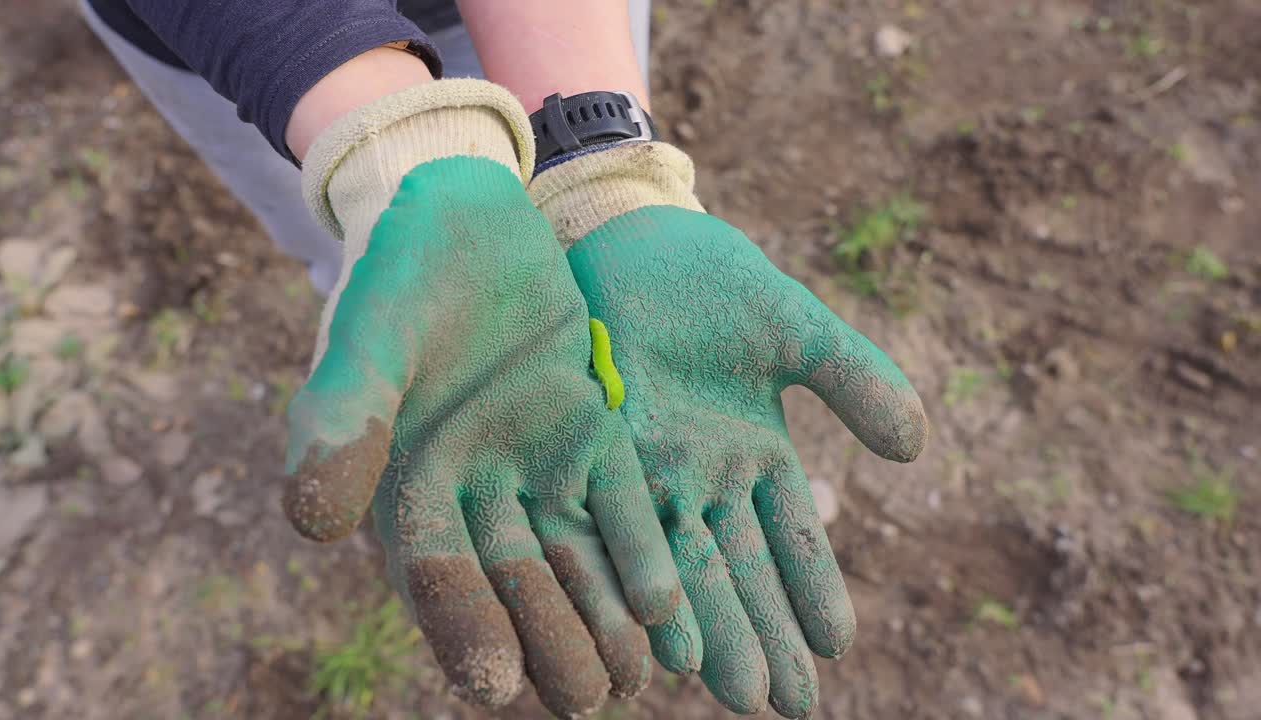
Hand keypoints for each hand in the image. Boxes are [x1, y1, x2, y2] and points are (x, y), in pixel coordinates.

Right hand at [282, 84, 683, 717]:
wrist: (463, 209)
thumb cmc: (399, 272)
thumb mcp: (370, 338)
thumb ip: (345, 419)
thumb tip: (308, 521)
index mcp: (408, 485)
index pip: (437, 575)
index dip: (465, 627)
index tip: (496, 682)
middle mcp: (474, 493)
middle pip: (515, 585)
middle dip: (550, 642)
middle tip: (586, 700)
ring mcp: (536, 468)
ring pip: (573, 559)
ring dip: (601, 617)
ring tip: (636, 677)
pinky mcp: (591, 437)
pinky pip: (621, 505)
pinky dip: (641, 553)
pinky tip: (669, 603)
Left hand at [532, 143, 928, 717]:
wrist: (629, 242)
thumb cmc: (715, 281)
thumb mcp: (794, 327)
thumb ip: (852, 380)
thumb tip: (917, 448)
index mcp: (757, 456)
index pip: (792, 540)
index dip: (814, 591)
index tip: (837, 647)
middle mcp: (701, 482)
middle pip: (737, 572)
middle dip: (761, 637)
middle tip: (782, 704)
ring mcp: (645, 477)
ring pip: (678, 566)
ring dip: (705, 630)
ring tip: (731, 688)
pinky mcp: (590, 460)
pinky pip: (611, 529)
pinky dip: (634, 579)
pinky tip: (653, 630)